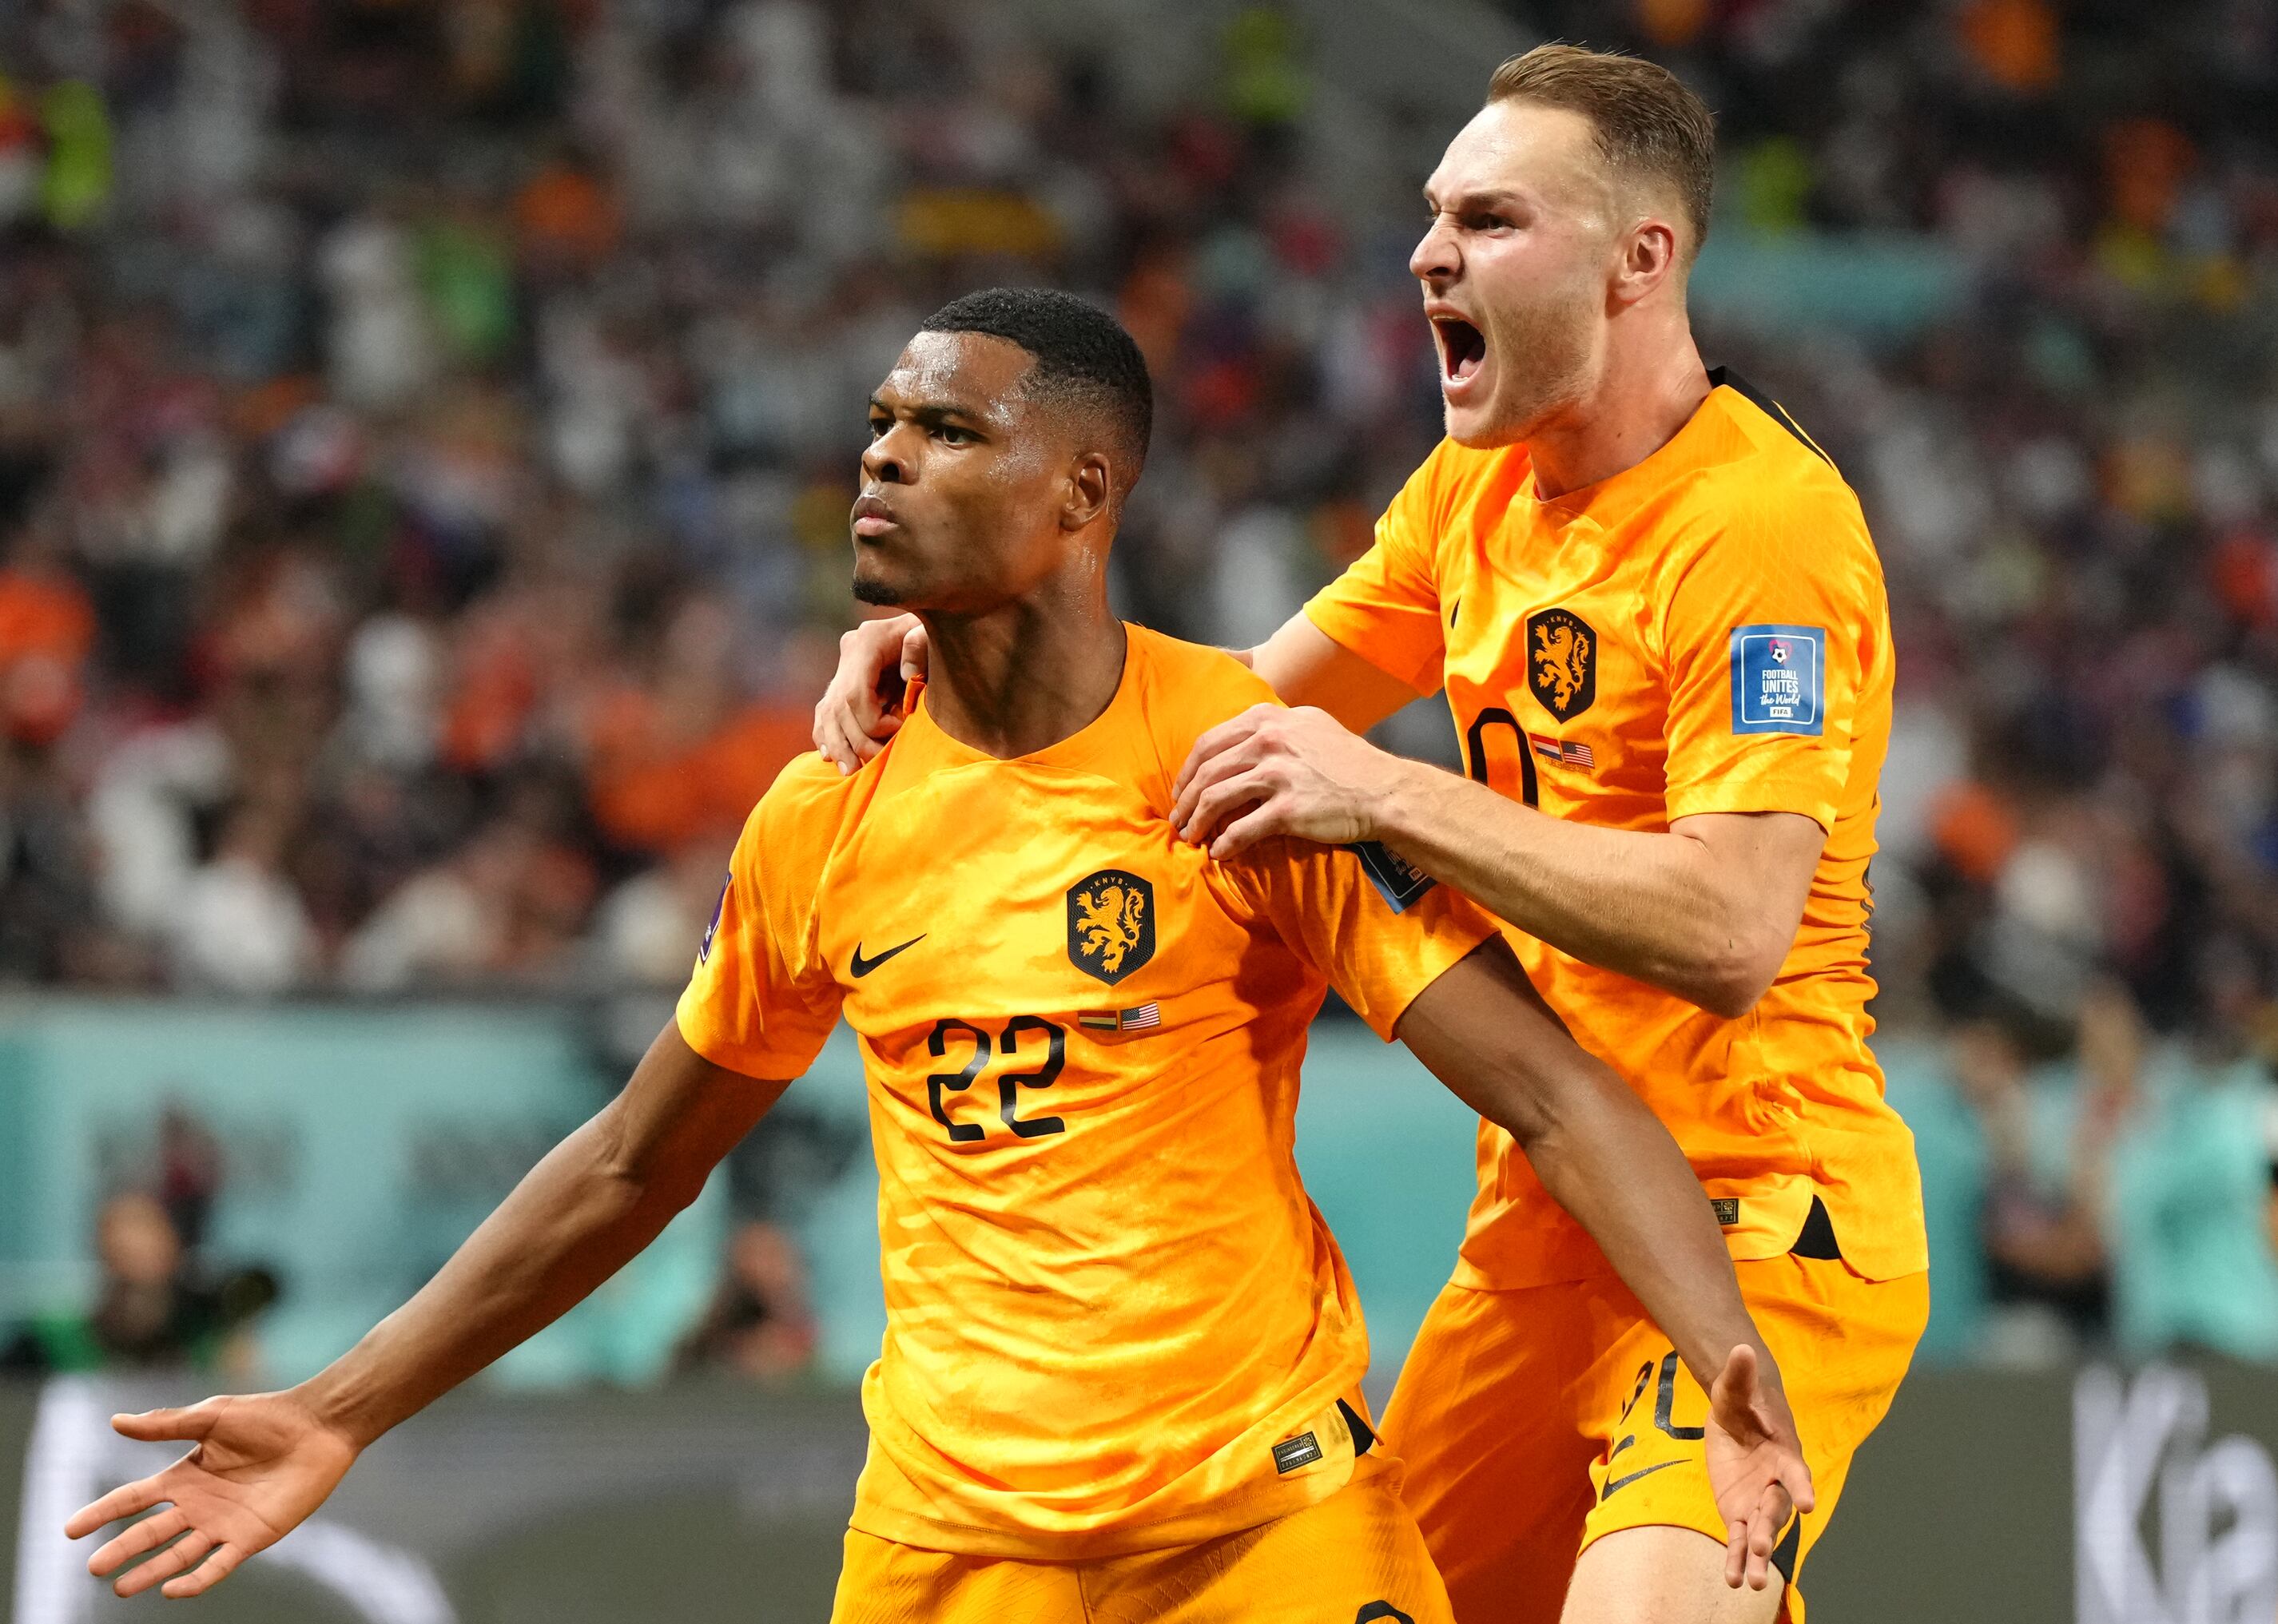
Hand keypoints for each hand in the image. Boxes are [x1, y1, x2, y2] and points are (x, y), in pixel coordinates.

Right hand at [66, 1391, 360, 1599]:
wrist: (319, 1427)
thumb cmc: (268, 1416)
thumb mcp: (212, 1416)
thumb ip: (165, 1423)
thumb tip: (115, 1421)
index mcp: (184, 1476)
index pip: (133, 1499)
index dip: (102, 1513)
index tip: (70, 1529)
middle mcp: (198, 1505)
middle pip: (150, 1533)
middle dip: (122, 1551)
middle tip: (95, 1568)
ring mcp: (223, 1523)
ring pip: (177, 1555)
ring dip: (150, 1572)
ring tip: (122, 1588)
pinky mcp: (251, 1536)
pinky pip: (218, 1565)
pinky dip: (196, 1580)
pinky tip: (173, 1590)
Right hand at [813, 614, 927, 772]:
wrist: (932, 621)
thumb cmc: (938, 629)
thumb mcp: (932, 631)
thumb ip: (920, 645)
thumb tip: (909, 677)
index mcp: (866, 641)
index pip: (855, 694)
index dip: (872, 721)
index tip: (899, 727)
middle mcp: (849, 653)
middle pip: (839, 709)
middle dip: (856, 741)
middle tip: (879, 762)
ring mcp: (844, 667)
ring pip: (828, 713)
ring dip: (837, 745)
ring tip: (849, 772)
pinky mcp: (843, 680)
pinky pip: (825, 713)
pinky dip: (827, 735)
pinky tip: (829, 757)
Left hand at [1171, 704, 1408, 858]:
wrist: (1384, 791)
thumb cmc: (1350, 761)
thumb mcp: (1310, 725)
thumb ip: (1274, 727)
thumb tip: (1242, 741)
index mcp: (1269, 720)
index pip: (1210, 742)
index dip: (1189, 768)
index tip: (1182, 788)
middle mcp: (1268, 741)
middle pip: (1207, 771)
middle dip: (1185, 799)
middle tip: (1178, 818)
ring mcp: (1277, 775)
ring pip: (1216, 799)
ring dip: (1197, 822)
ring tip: (1191, 837)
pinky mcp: (1287, 810)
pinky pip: (1241, 830)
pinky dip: (1224, 845)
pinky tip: (1219, 854)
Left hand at [1705, 1344, 1814, 1590]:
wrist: (1734, 1420)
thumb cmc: (1741, 1403)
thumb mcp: (1732, 1389)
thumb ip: (1739, 1375)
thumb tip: (1741, 1347)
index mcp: (1784, 1455)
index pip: (1795, 1472)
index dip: (1801, 1485)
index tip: (1807, 1503)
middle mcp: (1777, 1484)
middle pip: (1777, 1510)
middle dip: (1770, 1529)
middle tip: (1761, 1546)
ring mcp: (1758, 1502)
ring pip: (1761, 1532)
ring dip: (1757, 1556)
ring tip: (1750, 1582)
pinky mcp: (1739, 1513)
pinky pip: (1738, 1540)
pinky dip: (1736, 1558)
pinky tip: (1732, 1579)